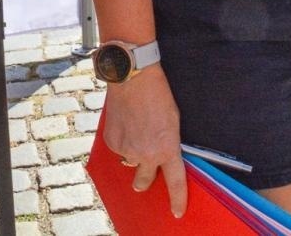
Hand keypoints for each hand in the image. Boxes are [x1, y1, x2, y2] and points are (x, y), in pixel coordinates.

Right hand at [103, 68, 187, 216]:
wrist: (133, 78)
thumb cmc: (158, 95)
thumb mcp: (173, 121)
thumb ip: (169, 143)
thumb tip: (162, 156)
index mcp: (167, 149)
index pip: (175, 182)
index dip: (178, 199)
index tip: (177, 211)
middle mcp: (146, 155)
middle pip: (144, 181)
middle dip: (144, 180)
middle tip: (144, 172)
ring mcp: (127, 150)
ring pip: (129, 162)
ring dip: (132, 152)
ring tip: (136, 127)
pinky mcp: (112, 143)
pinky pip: (117, 150)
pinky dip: (121, 140)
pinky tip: (125, 122)